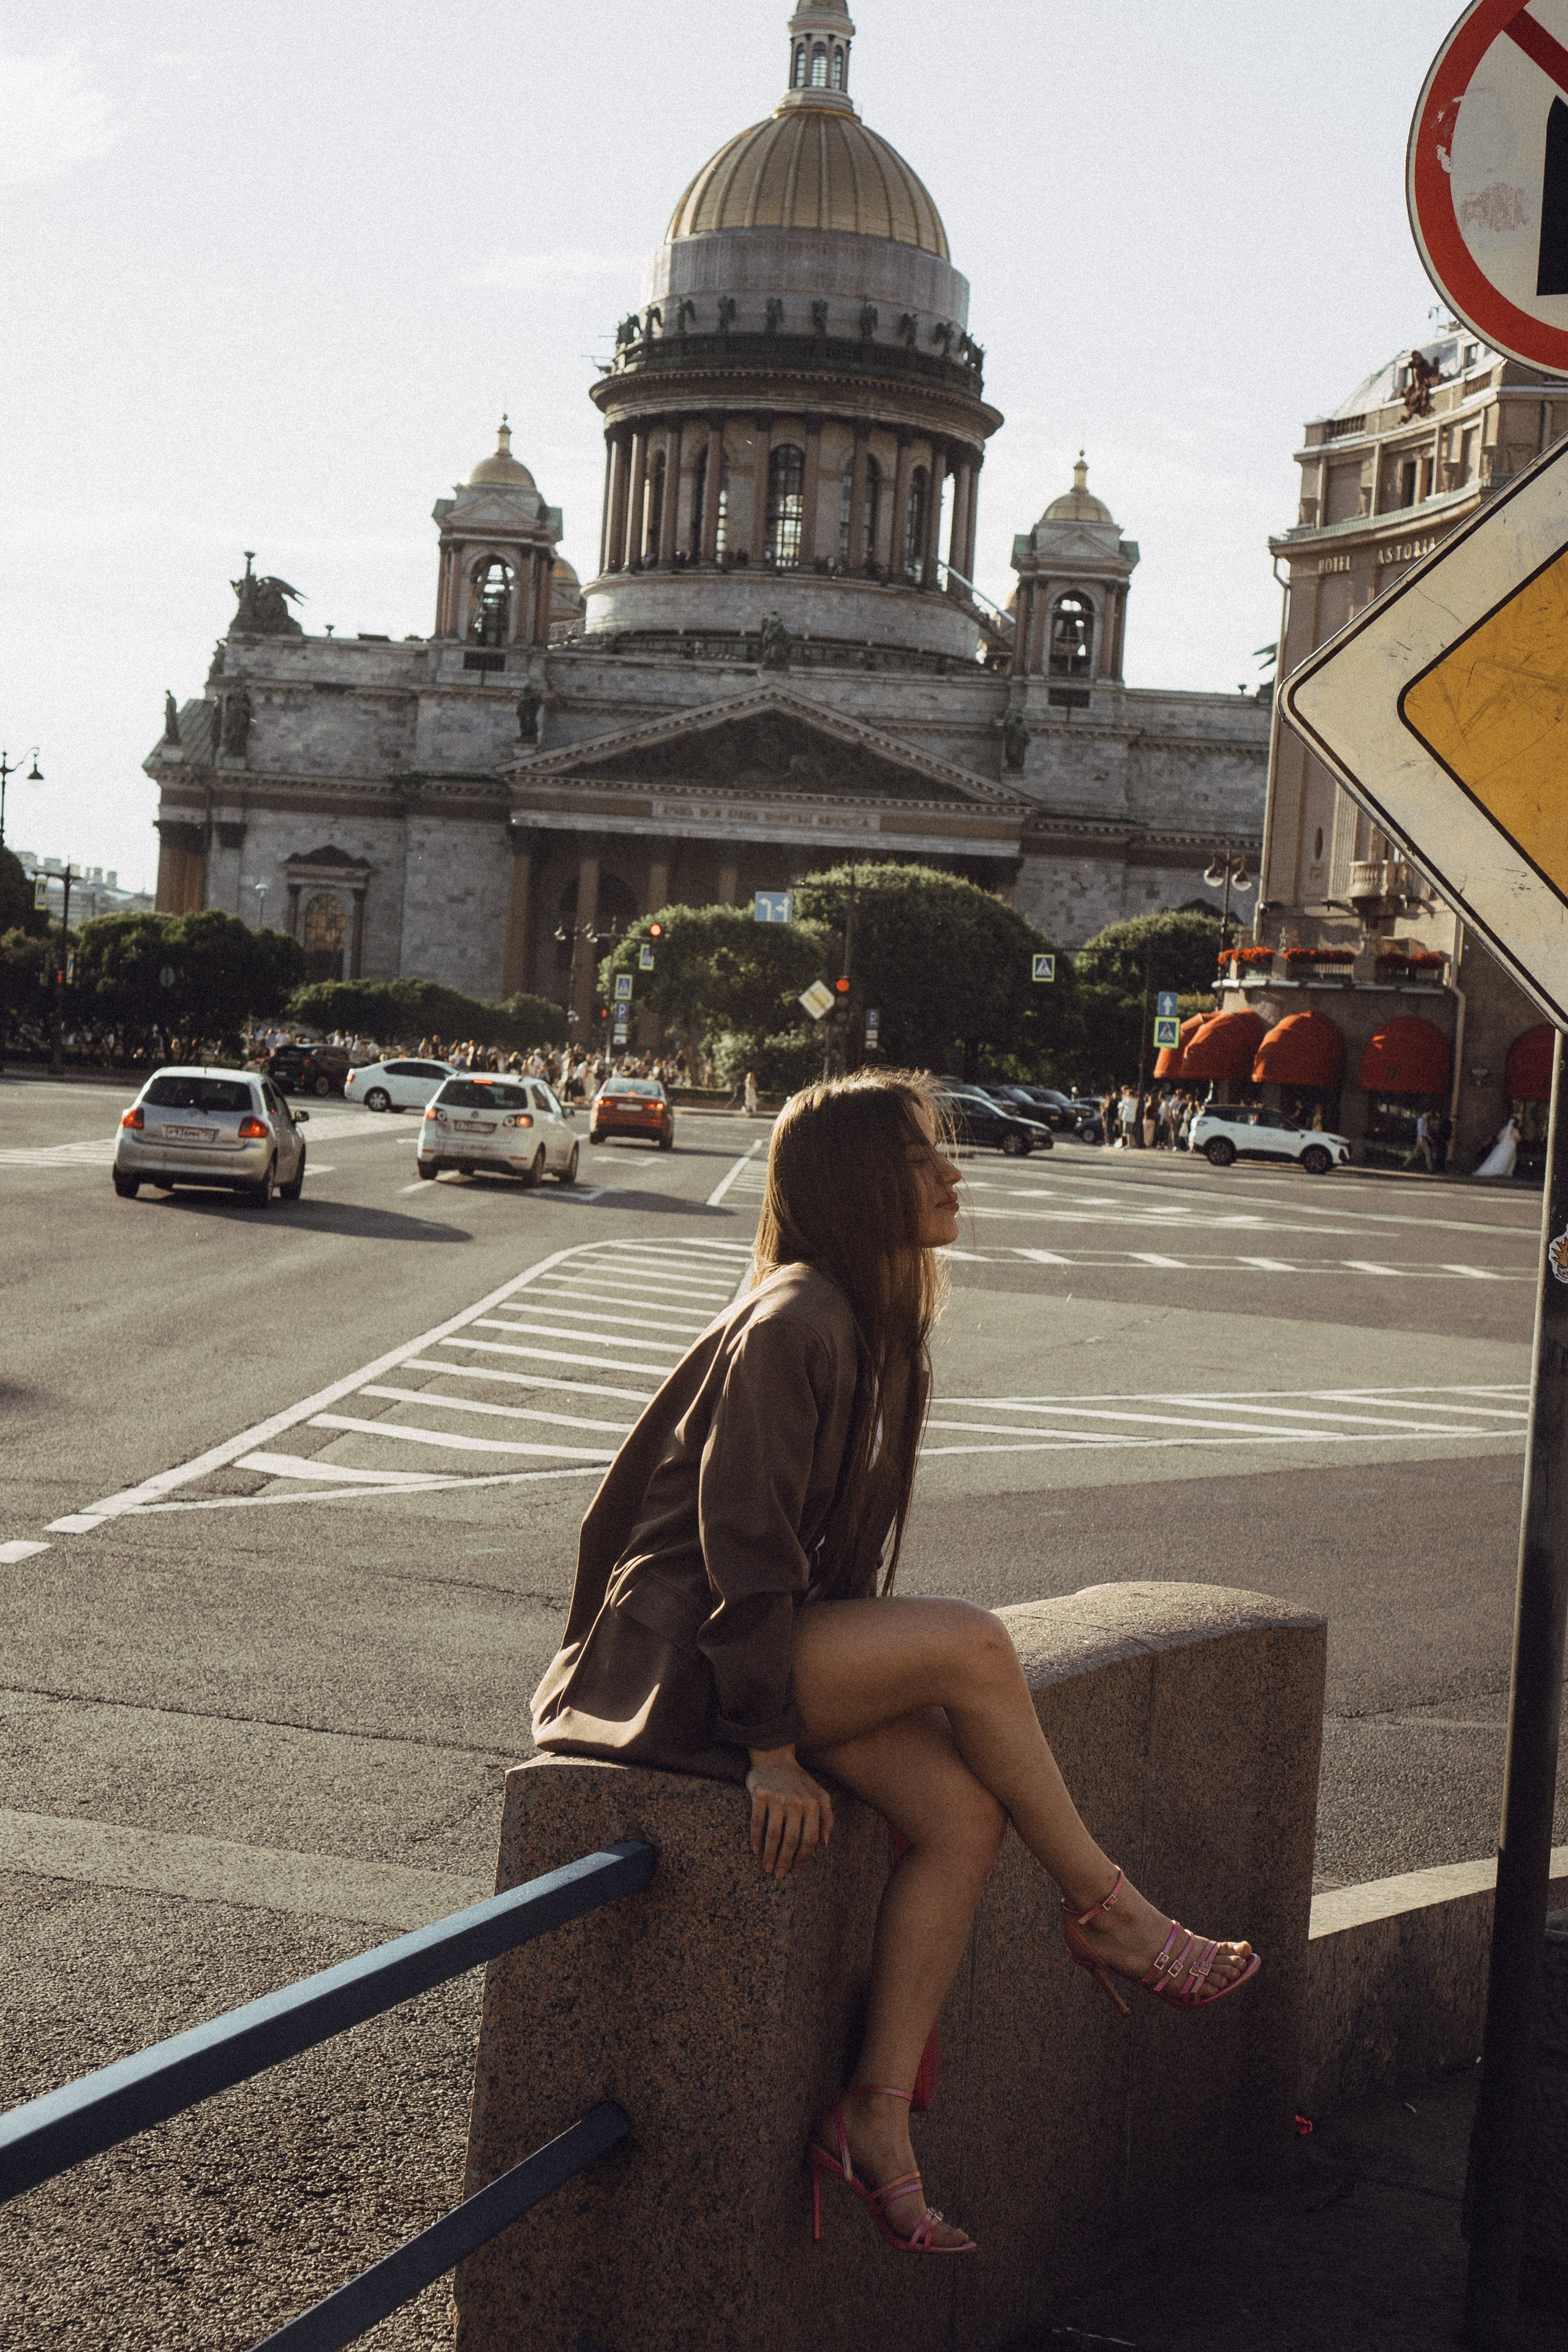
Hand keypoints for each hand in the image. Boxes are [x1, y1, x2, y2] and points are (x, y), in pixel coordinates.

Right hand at [745, 1747, 833, 1879]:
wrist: (775, 1757)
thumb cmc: (799, 1781)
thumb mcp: (820, 1795)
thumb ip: (827, 1817)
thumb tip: (824, 1843)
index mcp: (812, 1803)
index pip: (810, 1838)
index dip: (803, 1856)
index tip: (796, 1867)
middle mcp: (796, 1801)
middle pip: (791, 1839)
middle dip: (785, 1861)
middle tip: (779, 1874)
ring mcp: (777, 1797)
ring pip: (774, 1834)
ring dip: (770, 1855)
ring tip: (767, 1867)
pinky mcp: (759, 1794)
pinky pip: (757, 1821)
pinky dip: (756, 1838)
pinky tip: (756, 1850)